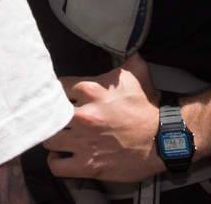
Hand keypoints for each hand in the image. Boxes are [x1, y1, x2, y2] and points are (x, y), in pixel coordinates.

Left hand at [44, 53, 167, 182]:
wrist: (162, 140)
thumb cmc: (146, 107)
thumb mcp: (136, 75)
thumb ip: (126, 58)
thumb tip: (128, 45)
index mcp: (89, 90)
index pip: (56, 88)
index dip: (58, 95)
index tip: (63, 100)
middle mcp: (82, 115)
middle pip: (49, 114)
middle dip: (54, 116)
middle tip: (59, 120)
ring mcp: (83, 141)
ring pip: (49, 140)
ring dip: (53, 139)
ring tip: (59, 139)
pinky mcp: (88, 165)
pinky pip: (57, 166)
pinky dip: (56, 163)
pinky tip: (62, 157)